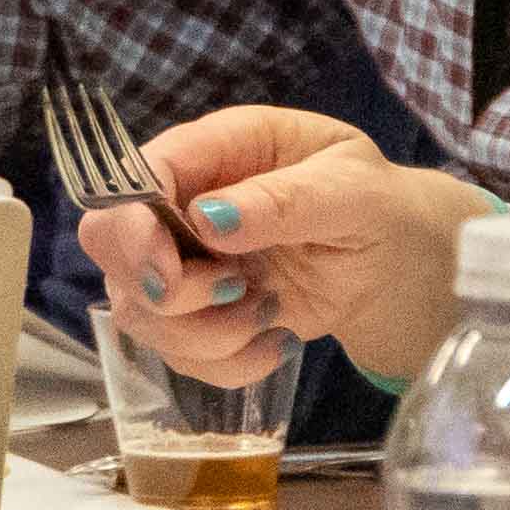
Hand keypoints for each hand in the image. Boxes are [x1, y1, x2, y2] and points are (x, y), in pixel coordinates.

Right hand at [78, 106, 493, 385]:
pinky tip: (274, 341)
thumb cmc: (379, 210)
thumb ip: (285, 199)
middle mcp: (187, 200)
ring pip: (137, 309)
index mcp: (221, 147)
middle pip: (107, 242)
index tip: (172, 275)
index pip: (136, 175)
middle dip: (159, 288)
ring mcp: (185, 260)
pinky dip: (225, 362)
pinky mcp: (198, 314)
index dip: (134, 226)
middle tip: (232, 293)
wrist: (402, 269)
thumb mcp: (353, 192)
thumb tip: (208, 218)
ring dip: (203, 333)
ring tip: (270, 314)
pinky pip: (176, 353)